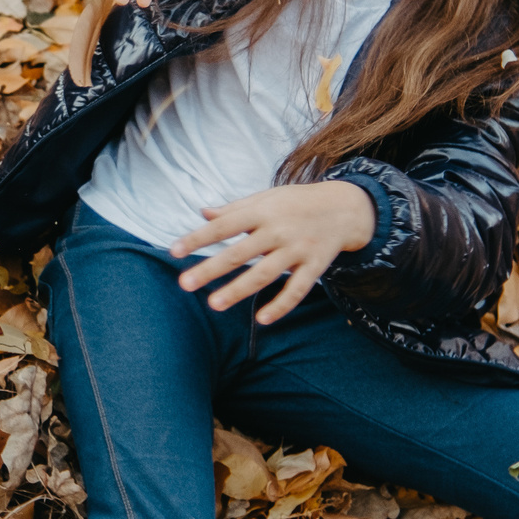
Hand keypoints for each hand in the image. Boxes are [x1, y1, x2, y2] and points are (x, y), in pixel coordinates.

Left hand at [172, 183, 376, 324]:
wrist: (345, 207)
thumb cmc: (296, 203)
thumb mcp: (266, 198)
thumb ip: (234, 209)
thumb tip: (202, 214)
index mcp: (262, 211)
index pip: (224, 225)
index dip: (198, 238)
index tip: (174, 251)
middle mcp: (278, 230)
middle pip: (240, 253)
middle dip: (211, 268)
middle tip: (185, 284)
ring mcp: (298, 249)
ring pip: (265, 274)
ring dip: (238, 290)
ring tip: (213, 304)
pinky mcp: (315, 265)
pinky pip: (297, 289)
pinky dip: (281, 305)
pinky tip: (261, 319)